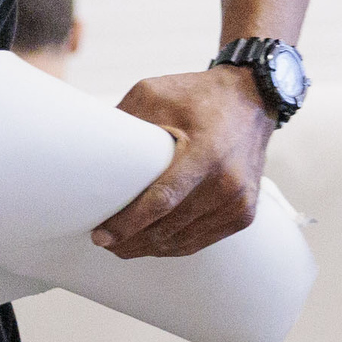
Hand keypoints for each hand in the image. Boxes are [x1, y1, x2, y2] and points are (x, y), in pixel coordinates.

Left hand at [93, 67, 273, 260]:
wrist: (253, 98)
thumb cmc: (200, 95)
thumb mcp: (155, 94)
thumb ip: (124, 121)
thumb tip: (89, 150)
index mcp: (207, 153)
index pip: (162, 200)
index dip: (128, 223)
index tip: (101, 236)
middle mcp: (228, 183)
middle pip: (169, 227)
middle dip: (131, 240)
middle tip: (104, 242)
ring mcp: (239, 202)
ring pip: (182, 240)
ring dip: (149, 247)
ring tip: (122, 246)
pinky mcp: (244, 213)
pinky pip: (201, 240)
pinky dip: (174, 246)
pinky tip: (152, 244)